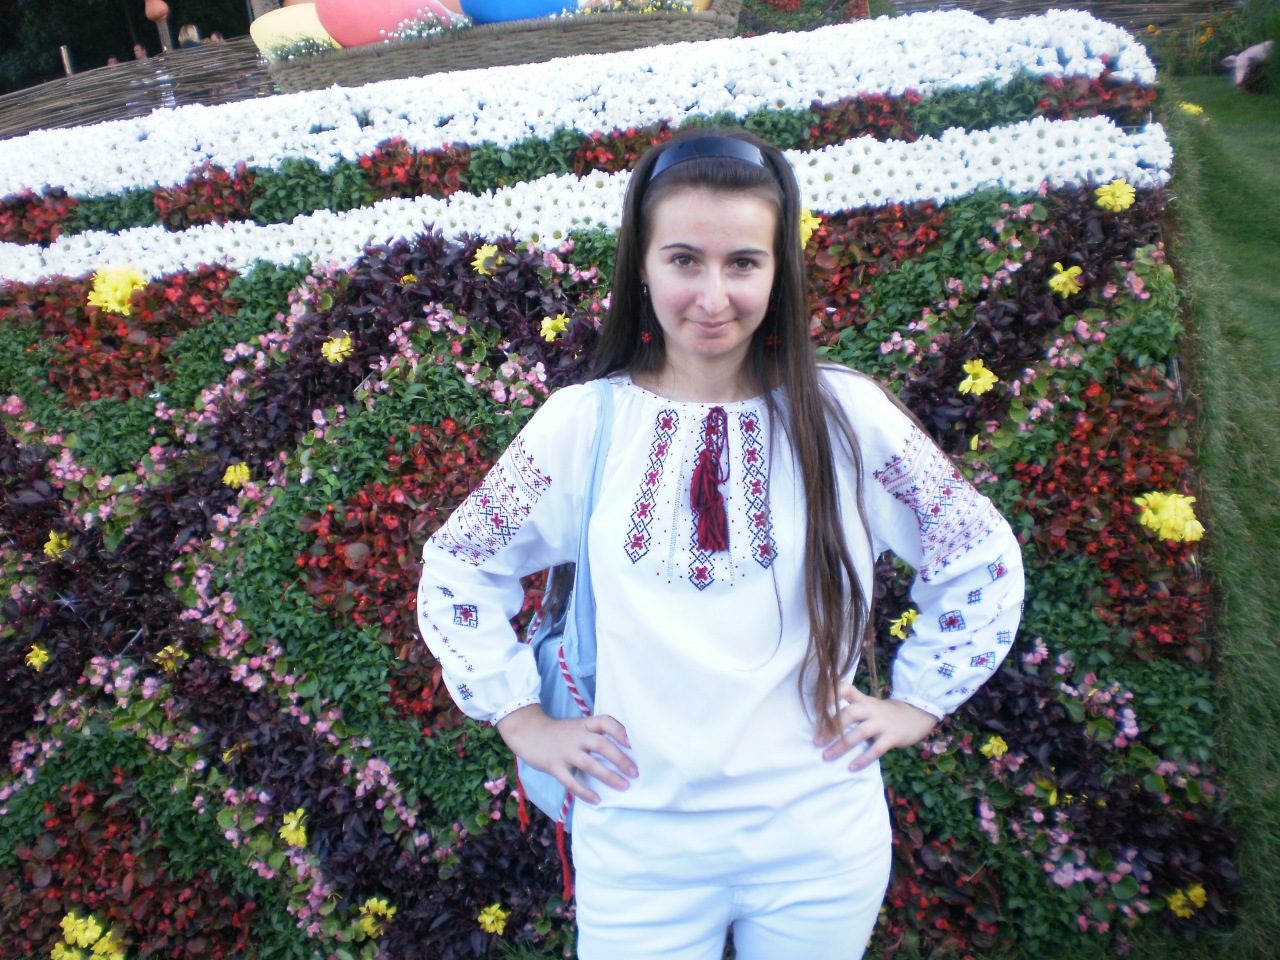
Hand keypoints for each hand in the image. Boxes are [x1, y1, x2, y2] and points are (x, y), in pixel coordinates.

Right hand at [496, 705, 637, 804]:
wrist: (528, 732)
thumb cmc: (559, 732)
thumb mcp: (577, 726)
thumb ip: (594, 733)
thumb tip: (623, 749)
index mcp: (583, 724)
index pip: (605, 722)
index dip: (620, 731)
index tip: (633, 743)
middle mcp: (575, 736)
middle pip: (601, 745)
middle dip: (620, 759)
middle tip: (635, 772)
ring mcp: (564, 751)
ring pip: (589, 764)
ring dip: (608, 776)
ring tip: (623, 786)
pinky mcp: (554, 766)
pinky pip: (571, 781)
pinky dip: (584, 792)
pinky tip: (596, 800)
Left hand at [815, 684, 938, 772]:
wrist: (915, 715)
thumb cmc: (883, 713)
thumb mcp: (868, 705)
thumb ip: (851, 709)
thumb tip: (824, 726)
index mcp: (863, 700)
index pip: (846, 689)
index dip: (833, 694)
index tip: (821, 704)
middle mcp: (871, 709)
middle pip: (849, 714)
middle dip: (831, 729)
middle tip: (817, 742)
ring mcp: (882, 723)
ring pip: (860, 733)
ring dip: (842, 746)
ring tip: (827, 756)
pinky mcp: (892, 737)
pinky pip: (876, 749)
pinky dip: (863, 759)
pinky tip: (851, 767)